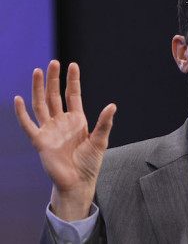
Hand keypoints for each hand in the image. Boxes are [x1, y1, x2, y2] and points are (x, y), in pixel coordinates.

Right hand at [14, 60, 116, 220]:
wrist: (78, 182)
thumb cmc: (89, 162)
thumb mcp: (100, 140)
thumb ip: (104, 123)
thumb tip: (112, 105)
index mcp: (77, 120)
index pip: (73, 95)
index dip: (72, 80)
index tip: (73, 65)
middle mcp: (62, 122)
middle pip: (55, 95)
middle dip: (54, 79)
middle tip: (53, 63)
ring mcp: (50, 130)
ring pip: (41, 104)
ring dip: (38, 88)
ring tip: (38, 71)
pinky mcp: (40, 141)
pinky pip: (28, 124)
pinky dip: (22, 112)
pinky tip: (18, 99)